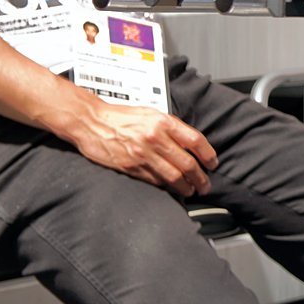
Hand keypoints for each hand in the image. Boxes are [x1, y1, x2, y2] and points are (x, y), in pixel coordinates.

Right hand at [66, 98, 218, 197]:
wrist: (91, 122)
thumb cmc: (120, 116)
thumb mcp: (151, 114)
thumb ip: (171, 128)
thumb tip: (189, 144)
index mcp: (163, 122)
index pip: (195, 140)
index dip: (208, 155)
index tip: (212, 164)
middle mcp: (155, 138)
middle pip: (187, 163)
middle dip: (200, 178)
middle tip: (205, 185)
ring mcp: (143, 154)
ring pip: (173, 176)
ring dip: (186, 187)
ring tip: (191, 190)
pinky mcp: (131, 167)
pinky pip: (155, 180)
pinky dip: (166, 186)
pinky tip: (171, 188)